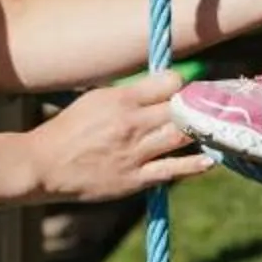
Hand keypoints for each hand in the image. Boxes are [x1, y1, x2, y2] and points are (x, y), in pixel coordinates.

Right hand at [27, 69, 213, 201]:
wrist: (44, 165)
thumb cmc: (70, 129)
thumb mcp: (96, 98)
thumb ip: (130, 92)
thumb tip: (162, 83)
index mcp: (120, 100)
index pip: (168, 83)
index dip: (184, 84)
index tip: (192, 88)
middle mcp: (131, 124)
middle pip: (180, 109)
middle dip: (200, 106)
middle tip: (215, 108)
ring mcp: (134, 153)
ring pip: (180, 137)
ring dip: (201, 132)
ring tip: (217, 129)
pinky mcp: (134, 179)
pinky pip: (171, 170)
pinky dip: (194, 166)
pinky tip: (210, 161)